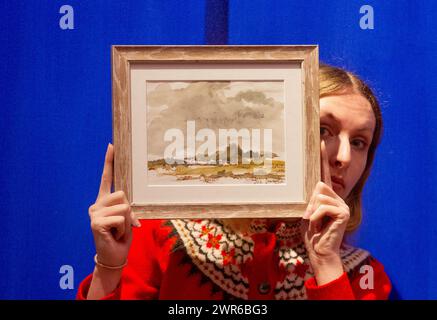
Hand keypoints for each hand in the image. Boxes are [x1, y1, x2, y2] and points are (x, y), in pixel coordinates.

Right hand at [89, 143, 140, 267]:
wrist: (114, 256)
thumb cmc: (121, 236)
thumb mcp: (127, 219)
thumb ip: (127, 208)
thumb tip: (129, 205)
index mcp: (104, 201)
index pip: (107, 178)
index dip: (109, 161)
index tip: (112, 145)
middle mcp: (97, 204)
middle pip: (122, 194)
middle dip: (129, 211)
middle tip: (123, 225)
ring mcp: (94, 212)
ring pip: (123, 207)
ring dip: (127, 222)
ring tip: (118, 231)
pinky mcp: (95, 222)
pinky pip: (120, 219)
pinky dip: (123, 229)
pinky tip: (114, 235)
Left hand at [301, 141, 349, 284]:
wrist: (320, 251)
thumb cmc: (311, 232)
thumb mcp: (307, 211)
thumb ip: (310, 198)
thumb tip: (315, 185)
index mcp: (327, 195)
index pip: (324, 173)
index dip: (323, 157)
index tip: (320, 141)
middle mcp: (337, 196)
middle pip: (318, 185)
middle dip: (310, 201)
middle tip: (310, 216)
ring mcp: (342, 204)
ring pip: (320, 195)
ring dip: (312, 210)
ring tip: (314, 222)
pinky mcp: (343, 212)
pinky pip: (323, 206)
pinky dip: (316, 216)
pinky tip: (318, 225)